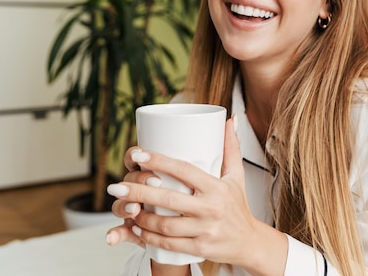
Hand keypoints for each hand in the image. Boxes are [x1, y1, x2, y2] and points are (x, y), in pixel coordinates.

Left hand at [106, 116, 286, 274]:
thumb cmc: (239, 207)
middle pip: (168, 198)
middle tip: (117, 185)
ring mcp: (205, 230)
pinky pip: (169, 243)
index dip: (159, 161)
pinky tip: (137, 228)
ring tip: (126, 207)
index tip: (139, 155)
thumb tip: (230, 119)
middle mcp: (211, 208)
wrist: (250, 243)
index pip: (184, 170)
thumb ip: (231, 148)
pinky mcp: (200, 248)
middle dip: (138, 191)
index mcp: (217, 188)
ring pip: (164, 224)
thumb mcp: (237, 176)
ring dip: (141, 216)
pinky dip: (149, 236)